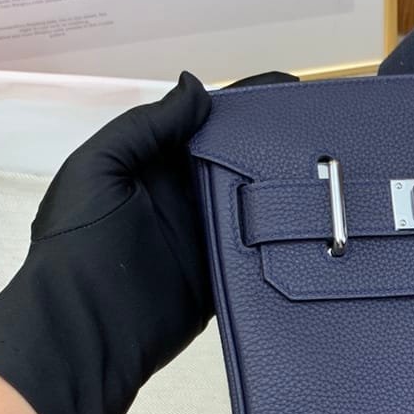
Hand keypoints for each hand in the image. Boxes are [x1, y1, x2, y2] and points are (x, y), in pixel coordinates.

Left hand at [0, 69, 294, 413]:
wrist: (85, 328)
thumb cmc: (79, 242)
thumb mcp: (101, 166)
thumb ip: (148, 126)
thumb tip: (197, 85)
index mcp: (155, 163)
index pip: (206, 123)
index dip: (243, 106)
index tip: (287, 90)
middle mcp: (186, 196)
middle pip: (239, 162)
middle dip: (275, 146)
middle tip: (323, 131)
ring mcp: (209, 237)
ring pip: (257, 204)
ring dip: (287, 190)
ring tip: (334, 170)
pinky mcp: (226, 275)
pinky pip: (261, 250)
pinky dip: (285, 238)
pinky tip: (319, 221)